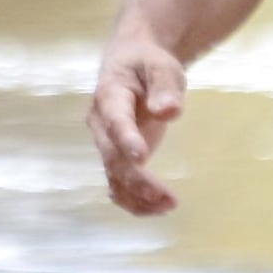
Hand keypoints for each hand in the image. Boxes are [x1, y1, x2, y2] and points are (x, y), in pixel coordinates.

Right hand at [89, 32, 187, 215]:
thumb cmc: (148, 64)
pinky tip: (159, 208)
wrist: (132, 65)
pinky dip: (136, 201)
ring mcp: (107, 144)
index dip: (126, 139)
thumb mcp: (162, 67)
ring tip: (170, 206)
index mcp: (109, 96)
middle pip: (114, 158)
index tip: (141, 157)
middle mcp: (101, 125)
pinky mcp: (117, 157)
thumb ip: (165, 87)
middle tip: (169, 199)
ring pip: (115, 178)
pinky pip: (120, 185)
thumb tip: (169, 112)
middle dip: (138, 181)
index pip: (115, 120)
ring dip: (139, 197)